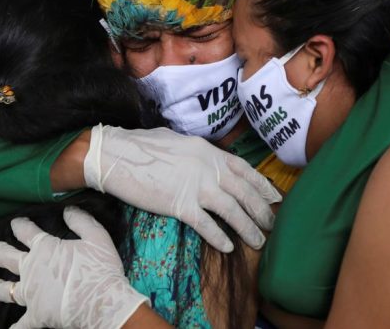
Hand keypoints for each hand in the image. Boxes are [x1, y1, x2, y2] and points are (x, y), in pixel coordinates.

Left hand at [0, 206, 147, 328]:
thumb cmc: (100, 268)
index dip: (20, 225)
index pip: (26, 232)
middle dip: (0, 251)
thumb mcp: (97, 237)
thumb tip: (67, 210)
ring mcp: (30, 294)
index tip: (16, 222)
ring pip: (6, 290)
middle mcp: (31, 270)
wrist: (102, 301)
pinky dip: (14, 328)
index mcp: (44, 248)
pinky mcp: (35, 315)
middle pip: (8, 258)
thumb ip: (81, 222)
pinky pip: (21, 325)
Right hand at [84, 124, 280, 252]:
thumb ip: (198, 153)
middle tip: (272, 225)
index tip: (274, 197)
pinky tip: (228, 247)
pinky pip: (206, 225)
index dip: (261, 185)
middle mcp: (208, 168)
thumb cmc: (141, 146)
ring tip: (258, 242)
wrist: (114, 155)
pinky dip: (219, 237)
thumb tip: (208, 162)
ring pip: (232, 210)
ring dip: (247, 228)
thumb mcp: (178, 142)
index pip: (244, 169)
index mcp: (208, 151)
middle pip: (244, 192)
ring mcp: (195, 186)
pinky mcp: (179, 205)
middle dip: (261, 210)